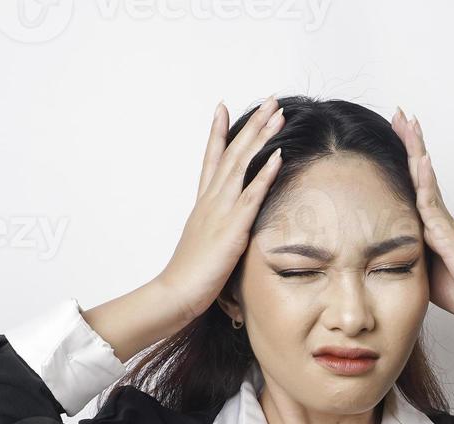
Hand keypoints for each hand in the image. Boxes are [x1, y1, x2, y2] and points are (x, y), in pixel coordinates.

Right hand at [153, 97, 286, 323]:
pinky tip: (278, 155)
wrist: (175, 293)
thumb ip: (214, 230)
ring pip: (242, 165)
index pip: (210, 160)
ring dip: (262, 138)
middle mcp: (210, 200)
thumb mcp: (203, 244)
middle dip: (252, 125)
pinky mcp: (232, 229)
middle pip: (232, 153)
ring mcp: (220, 211)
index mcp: (203, 204)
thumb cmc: (190, 275)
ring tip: (278, 115)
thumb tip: (221, 228)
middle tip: (269, 101)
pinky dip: (264, 174)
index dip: (217, 132)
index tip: (223, 107)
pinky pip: (251, 196)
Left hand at [391, 107, 453, 331]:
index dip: (407, 159)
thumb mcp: (427, 273)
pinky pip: (432, 203)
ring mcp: (444, 222)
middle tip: (401, 113)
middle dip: (411, 142)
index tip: (397, 134)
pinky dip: (426, 180)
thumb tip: (390, 258)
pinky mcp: (447, 233)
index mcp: (433, 225)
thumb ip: (412, 257)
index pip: (415, 184)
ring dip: (417, 150)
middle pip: (421, 172)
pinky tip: (421, 160)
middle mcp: (439, 217)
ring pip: (426, 178)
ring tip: (410, 122)